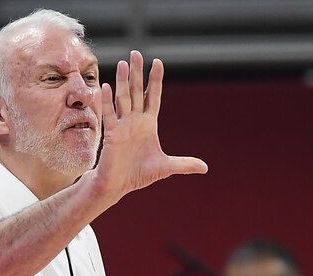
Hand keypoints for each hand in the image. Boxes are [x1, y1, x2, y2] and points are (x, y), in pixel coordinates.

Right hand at [93, 51, 207, 200]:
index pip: (152, 97)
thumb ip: (184, 164)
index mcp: (148, 124)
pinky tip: (107, 86)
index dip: (155, 80)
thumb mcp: (166, 167)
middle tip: (136, 53)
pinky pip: (110, 115)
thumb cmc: (139, 174)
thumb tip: (205, 168)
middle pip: (136, 92)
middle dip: (137, 73)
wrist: (118, 185)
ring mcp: (122, 126)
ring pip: (123, 99)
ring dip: (124, 81)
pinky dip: (107, 101)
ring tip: (124, 63)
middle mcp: (134, 121)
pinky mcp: (111, 134)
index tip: (157, 62)